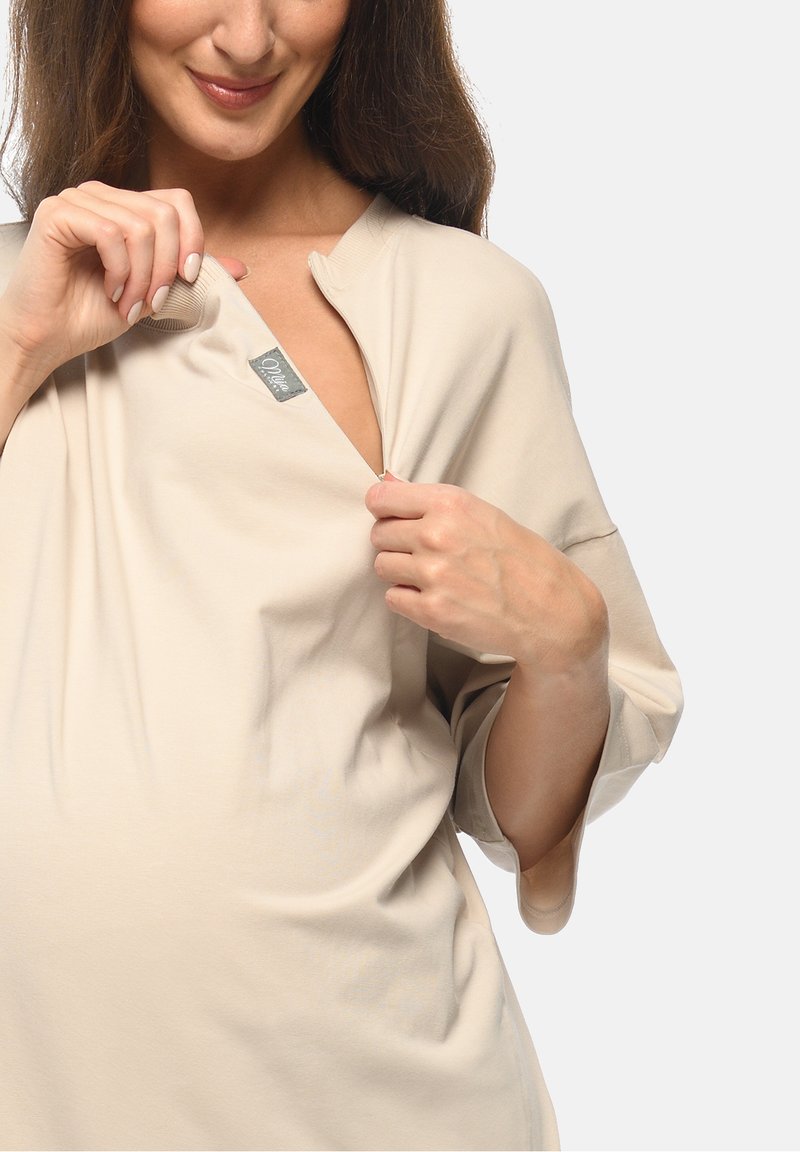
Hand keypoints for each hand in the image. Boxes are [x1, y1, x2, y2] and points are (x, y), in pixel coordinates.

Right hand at [0, 181, 246, 393]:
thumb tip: (242, 267)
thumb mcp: (155, 292)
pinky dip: (120, 271)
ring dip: (142, 277)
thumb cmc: (91, 314)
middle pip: (164, 213)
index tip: (187, 278)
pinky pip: (111, 233)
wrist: (48, 338)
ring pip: (140, 226)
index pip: (177, 201)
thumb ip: (189, 274)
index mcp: (124, 208)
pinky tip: (109, 291)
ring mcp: (77, 201)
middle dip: (166, 267)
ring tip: (127, 302)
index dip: (192, 239)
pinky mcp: (58, 214)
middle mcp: (101, 197)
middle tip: (151, 302)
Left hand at [365, 474, 608, 672]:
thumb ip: (431, 502)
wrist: (552, 608)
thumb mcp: (483, 514)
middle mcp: (437, 535)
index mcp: (450, 503)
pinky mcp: (432, 611)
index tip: (392, 518)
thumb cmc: (522, 559)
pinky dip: (409, 601)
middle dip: (395, 544)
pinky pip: (393, 598)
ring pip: (382, 567)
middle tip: (424, 554)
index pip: (381, 497)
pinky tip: (437, 597)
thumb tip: (386, 480)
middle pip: (379, 534)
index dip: (383, 509)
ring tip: (433, 577)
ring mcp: (432, 574)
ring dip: (401, 573)